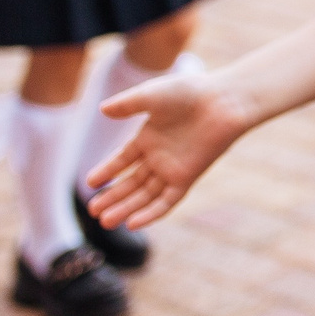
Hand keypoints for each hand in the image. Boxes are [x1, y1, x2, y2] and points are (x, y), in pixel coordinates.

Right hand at [84, 71, 255, 228]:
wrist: (225, 100)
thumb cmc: (192, 92)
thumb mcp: (152, 95)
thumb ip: (128, 103)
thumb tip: (102, 109)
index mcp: (149, 138)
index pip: (122, 160)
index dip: (107, 172)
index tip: (89, 184)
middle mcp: (160, 156)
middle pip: (132, 183)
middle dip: (113, 197)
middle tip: (93, 211)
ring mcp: (174, 168)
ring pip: (146, 194)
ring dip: (127, 208)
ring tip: (105, 221)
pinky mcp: (188, 176)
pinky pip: (168, 200)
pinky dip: (151, 212)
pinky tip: (132, 223)